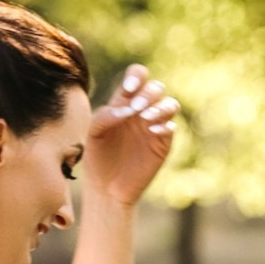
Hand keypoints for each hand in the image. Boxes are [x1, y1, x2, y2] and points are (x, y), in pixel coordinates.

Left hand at [82, 64, 178, 206]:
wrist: (106, 187)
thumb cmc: (97, 156)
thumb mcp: (93, 133)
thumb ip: (105, 116)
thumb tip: (126, 110)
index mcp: (125, 101)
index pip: (137, 76)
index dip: (137, 76)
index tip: (128, 89)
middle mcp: (143, 110)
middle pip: (156, 88)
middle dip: (148, 94)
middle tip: (136, 109)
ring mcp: (154, 126)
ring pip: (170, 104)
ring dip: (160, 107)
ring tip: (146, 118)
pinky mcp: (163, 143)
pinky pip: (171, 127)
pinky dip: (165, 125)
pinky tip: (153, 130)